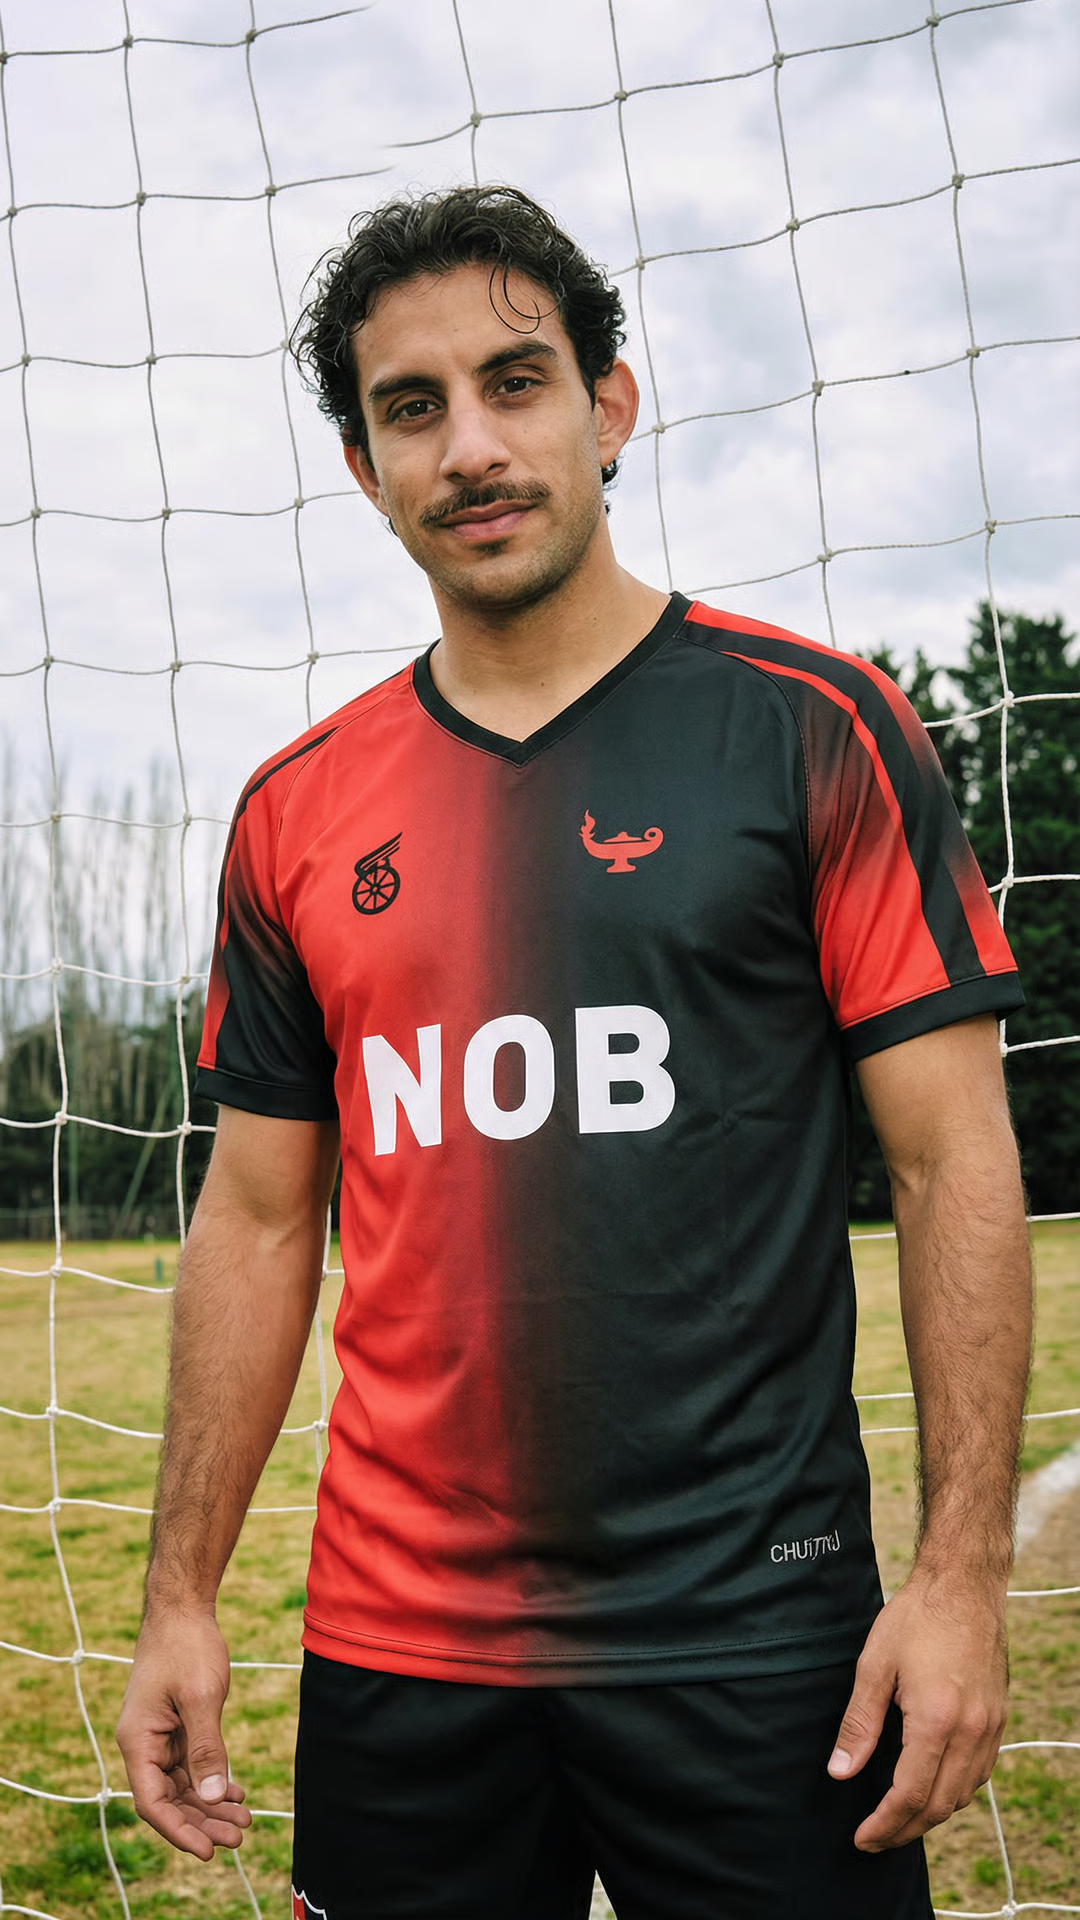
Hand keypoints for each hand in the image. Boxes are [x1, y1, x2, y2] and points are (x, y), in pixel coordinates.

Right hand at [116, 1608, 252, 1857]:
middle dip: (203, 1822)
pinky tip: (236, 1793)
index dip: (179, 1831)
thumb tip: (212, 1797)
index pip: (153, 1803)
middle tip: (239, 1838)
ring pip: (183, 1786)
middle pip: (170, 1800)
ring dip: (211, 1805)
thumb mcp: (201, 1697)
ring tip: (244, 1821)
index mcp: (138, 1741)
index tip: (207, 1852)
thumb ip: (206, 1749)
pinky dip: (212, 1780)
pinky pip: (190, 1766)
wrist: (182, 1609)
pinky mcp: (175, 1727)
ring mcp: (158, 1737)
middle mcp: (143, 1744)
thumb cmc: (187, 1646)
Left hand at [827, 1569, 1008, 1850]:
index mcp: (937, 1721)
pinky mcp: (998, 1719)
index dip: (884, 1824)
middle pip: (939, 1805)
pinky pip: (979, 1773)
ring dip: (930, 1815)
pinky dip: (954, 1791)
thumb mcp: (875, 1664)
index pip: (909, 1795)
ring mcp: (990, 1727)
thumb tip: (840, 1772)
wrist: (964, 1585)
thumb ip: (859, 1722)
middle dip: (904, 1830)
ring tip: (897, 1818)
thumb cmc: (916, 1617)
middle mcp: (971, 1732)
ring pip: (962, 1795)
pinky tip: (931, 1787)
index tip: (862, 1837)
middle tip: (874, 1838)